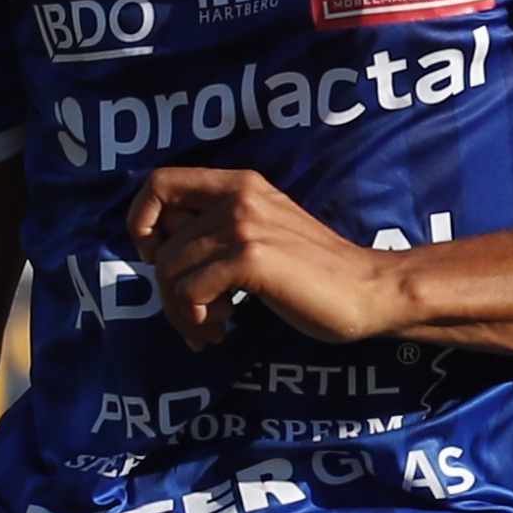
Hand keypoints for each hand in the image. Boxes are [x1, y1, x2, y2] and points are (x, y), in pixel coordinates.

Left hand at [130, 170, 403, 347]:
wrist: (370, 291)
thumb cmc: (316, 274)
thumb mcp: (264, 232)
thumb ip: (220, 229)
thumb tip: (158, 252)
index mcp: (239, 184)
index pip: (158, 184)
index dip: (142, 223)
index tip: (162, 260)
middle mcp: (238, 196)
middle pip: (159, 245)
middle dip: (165, 292)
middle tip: (195, 318)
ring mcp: (244, 225)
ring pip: (168, 272)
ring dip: (182, 313)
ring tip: (214, 328)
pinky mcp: (251, 259)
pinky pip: (189, 292)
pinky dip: (198, 320)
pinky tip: (227, 328)